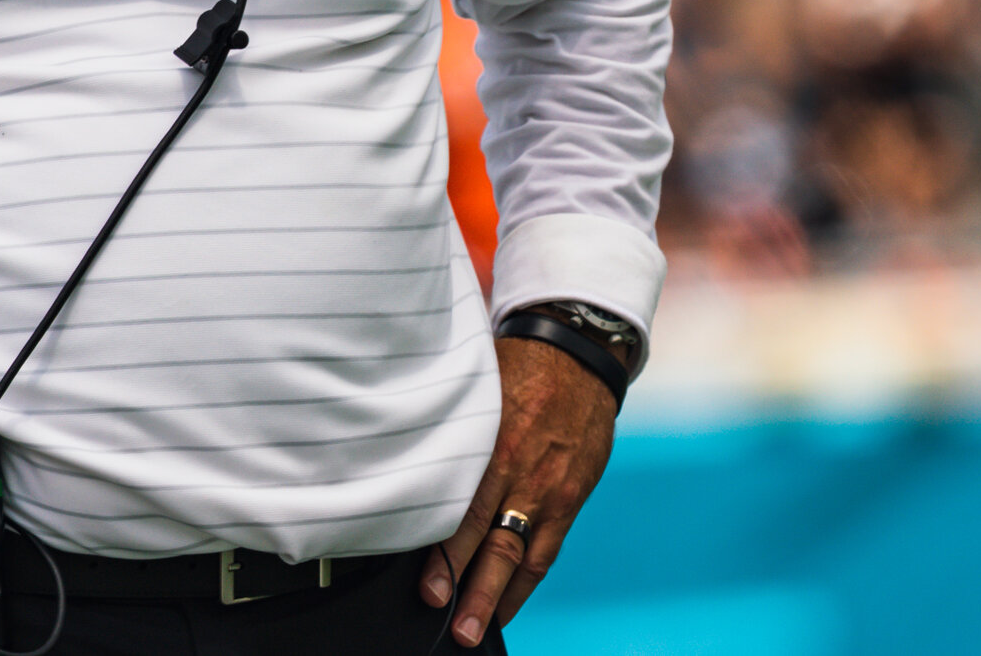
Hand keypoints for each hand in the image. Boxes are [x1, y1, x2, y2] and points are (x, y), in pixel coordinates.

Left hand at [420, 337, 617, 646]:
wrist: (575, 353)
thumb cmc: (512, 368)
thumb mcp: (475, 389)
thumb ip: (450, 430)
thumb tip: (405, 460)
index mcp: (491, 445)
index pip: (465, 513)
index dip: (445, 555)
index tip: (428, 588)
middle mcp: (521, 474)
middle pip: (494, 543)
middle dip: (471, 588)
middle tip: (452, 624)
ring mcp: (550, 490)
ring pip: (523, 555)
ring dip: (500, 597)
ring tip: (478, 629)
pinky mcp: (571, 496)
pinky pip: (548, 548)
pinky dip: (528, 580)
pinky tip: (509, 603)